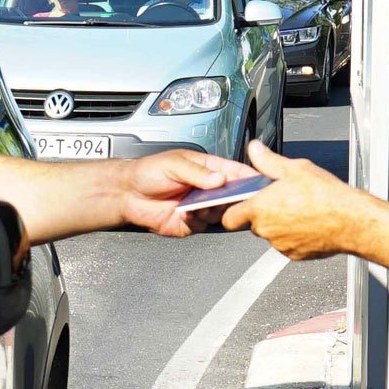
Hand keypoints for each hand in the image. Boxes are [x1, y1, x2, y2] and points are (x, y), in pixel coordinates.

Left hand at [121, 149, 256, 236]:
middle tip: (236, 197)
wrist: (127, 194)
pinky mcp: (192, 224)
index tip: (261, 182)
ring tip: (201, 203)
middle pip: (235, 195)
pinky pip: (203, 224)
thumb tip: (220, 179)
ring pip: (222, 212)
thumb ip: (197, 172)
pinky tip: (186, 213)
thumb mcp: (174, 164)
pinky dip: (198, 219)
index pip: (236, 172)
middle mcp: (209, 189)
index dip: (250, 177)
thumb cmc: (149, 172)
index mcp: (209, 169)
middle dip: (238, 197)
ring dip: (215, 209)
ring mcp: (202, 207)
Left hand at [221, 140, 360, 258]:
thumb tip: (255, 150)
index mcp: (260, 208)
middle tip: (281, 201)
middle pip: (253, 224)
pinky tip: (308, 223)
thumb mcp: (295, 169)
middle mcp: (266, 229)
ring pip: (271, 234)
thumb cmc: (325, 196)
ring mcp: (280, 244)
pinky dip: (294, 236)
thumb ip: (268, 161)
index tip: (241, 205)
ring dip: (279, 225)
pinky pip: (287, 245)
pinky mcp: (294, 255)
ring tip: (299, 210)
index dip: (233, 211)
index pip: (229, 218)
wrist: (351, 221)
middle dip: (263, 214)